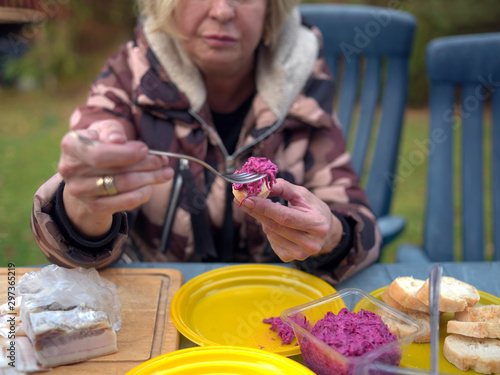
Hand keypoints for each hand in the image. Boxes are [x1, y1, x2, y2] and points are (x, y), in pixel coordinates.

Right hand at [58, 120, 173, 238]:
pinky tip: (151, 186)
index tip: (145, 149)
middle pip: (117, 170)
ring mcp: (81, 191)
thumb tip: (118, 140)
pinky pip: (125, 202)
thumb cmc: (100, 144)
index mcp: (71, 145)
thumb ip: (112, 130)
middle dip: (145, 164)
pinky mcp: (93, 206)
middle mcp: (71, 170)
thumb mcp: (104, 129)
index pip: (100, 154)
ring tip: (165, 172)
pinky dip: (143, 193)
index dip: (126, 153)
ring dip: (150, 178)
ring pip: (124, 186)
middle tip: (162, 161)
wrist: (86, 172)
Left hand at [235, 178, 343, 261]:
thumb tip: (262, 185)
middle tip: (241, 199)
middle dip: (256, 211)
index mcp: (317, 225)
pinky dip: (269, 229)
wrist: (324, 231)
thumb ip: (283, 188)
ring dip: (264, 219)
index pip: (285, 217)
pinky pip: (270, 240)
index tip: (247, 199)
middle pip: (274, 226)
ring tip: (272, 211)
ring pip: (270, 232)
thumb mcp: (302, 194)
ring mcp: (299, 253)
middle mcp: (310, 243)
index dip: (264, 208)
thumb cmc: (312, 209)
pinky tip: (278, 224)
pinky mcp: (289, 258)